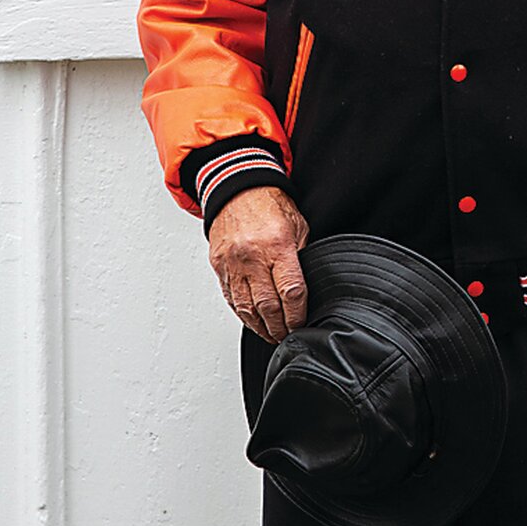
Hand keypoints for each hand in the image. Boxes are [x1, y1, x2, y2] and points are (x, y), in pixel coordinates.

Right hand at [208, 186, 309, 344]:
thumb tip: (307, 283)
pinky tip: (253, 321)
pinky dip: (243, 315)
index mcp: (277, 247)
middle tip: (288, 336)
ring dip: (261, 327)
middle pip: (268, 307)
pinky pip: (231, 299)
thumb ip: (302, 254)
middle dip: (280, 328)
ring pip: (247, 309)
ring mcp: (233, 264)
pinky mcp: (219, 267)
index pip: (291, 292)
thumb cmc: (269, 205)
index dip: (298, 315)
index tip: (302, 323)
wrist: (236, 189)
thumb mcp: (298, 225)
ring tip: (272, 335)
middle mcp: (253, 258)